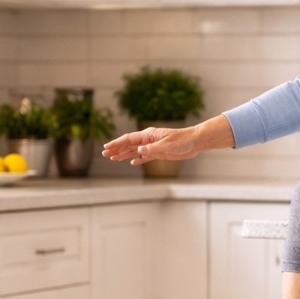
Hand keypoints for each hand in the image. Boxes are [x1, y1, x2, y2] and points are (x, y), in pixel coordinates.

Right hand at [102, 115, 234, 164]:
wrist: (195, 142)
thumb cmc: (182, 140)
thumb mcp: (167, 145)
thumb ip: (152, 149)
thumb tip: (138, 151)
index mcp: (149, 135)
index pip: (129, 139)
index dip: (117, 143)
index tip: (106, 147)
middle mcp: (148, 140)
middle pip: (129, 145)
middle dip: (116, 149)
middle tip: (104, 154)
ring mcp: (153, 146)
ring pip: (135, 151)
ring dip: (124, 154)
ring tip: (113, 158)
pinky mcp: (159, 153)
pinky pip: (145, 157)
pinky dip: (137, 159)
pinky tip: (131, 162)